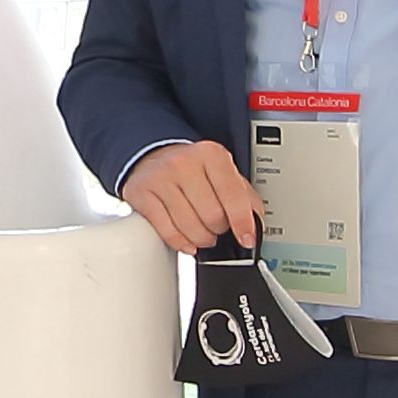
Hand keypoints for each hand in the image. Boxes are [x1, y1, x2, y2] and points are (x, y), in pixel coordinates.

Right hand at [119, 140, 263, 256]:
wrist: (154, 155)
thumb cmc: (192, 168)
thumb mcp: (222, 172)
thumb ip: (244, 195)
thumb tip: (256, 223)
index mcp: (211, 154)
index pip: (233, 196)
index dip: (243, 223)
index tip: (246, 238)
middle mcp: (184, 162)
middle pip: (212, 215)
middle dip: (219, 230)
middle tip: (217, 228)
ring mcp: (160, 177)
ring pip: (189, 226)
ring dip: (201, 239)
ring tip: (203, 234)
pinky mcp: (141, 193)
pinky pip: (166, 231)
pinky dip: (180, 242)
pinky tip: (187, 241)